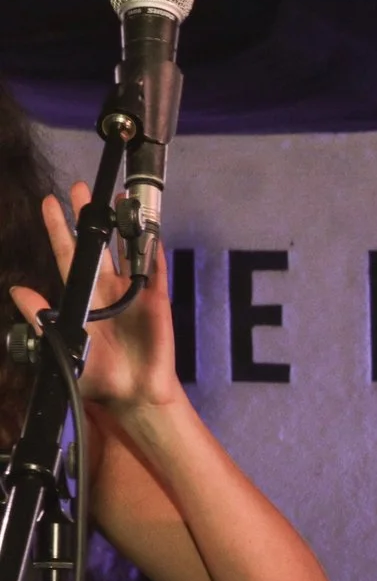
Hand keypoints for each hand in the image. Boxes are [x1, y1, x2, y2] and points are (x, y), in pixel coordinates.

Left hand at [9, 184, 184, 415]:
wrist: (130, 393)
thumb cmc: (95, 374)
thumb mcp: (60, 342)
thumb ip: (41, 316)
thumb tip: (17, 290)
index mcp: (82, 296)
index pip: (67, 254)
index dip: (59, 229)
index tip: (50, 203)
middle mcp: (107, 288)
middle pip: (97, 244)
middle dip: (89, 215)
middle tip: (81, 188)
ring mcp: (133, 291)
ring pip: (128, 248)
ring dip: (125, 223)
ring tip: (121, 197)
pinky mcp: (157, 299)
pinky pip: (156, 268)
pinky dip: (153, 248)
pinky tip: (150, 228)